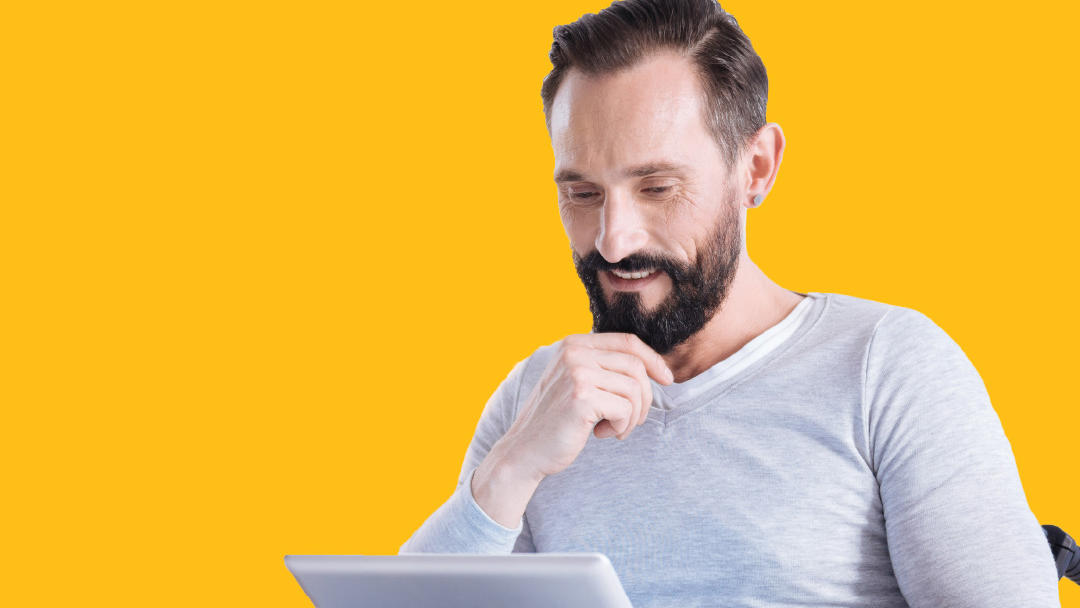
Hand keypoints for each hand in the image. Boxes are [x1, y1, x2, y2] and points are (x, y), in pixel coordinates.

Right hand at [499, 332, 673, 480]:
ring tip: (613, 429)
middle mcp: (574, 352)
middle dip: (644, 397)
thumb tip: (655, 366)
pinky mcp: (582, 396)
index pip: (627, 341)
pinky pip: (626, 409)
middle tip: (630, 420)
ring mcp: (577, 372)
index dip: (653, 359)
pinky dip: (621, 427)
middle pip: (636, 366)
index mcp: (573, 344)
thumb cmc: (557, 421)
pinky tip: (601, 434)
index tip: (667, 379)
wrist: (525, 450)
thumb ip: (604, 368)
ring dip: (632, 416)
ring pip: (635, 388)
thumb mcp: (578, 383)